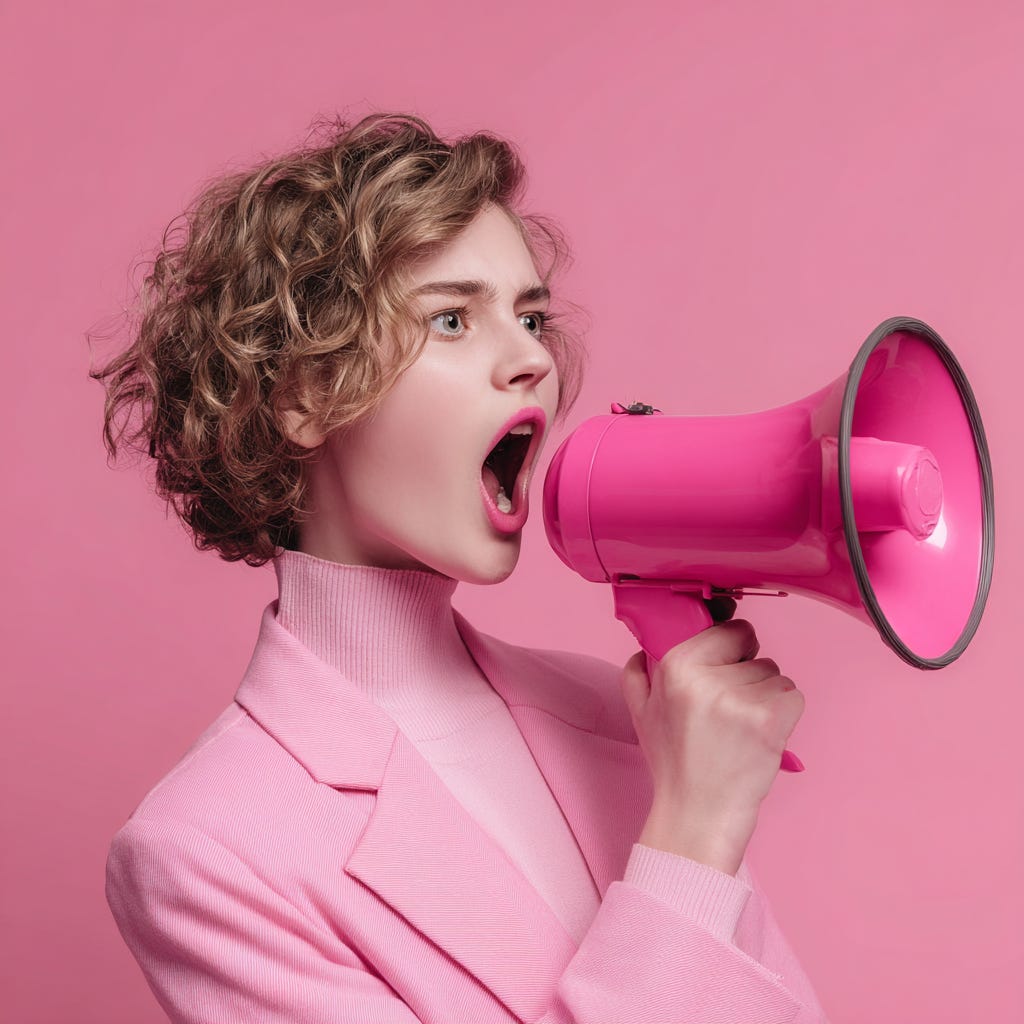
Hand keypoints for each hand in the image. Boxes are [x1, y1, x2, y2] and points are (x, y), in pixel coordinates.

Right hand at [620, 618, 803, 875]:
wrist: (696, 815)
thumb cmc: (673, 764)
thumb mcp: (640, 711)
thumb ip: (639, 672)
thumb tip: (646, 646)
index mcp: (674, 665)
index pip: (731, 629)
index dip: (732, 651)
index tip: (725, 673)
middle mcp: (704, 677)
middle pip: (757, 653)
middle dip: (749, 677)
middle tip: (729, 712)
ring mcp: (738, 699)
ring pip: (777, 675)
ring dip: (767, 698)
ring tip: (742, 729)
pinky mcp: (768, 721)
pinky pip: (794, 696)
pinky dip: (785, 715)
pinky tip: (762, 736)